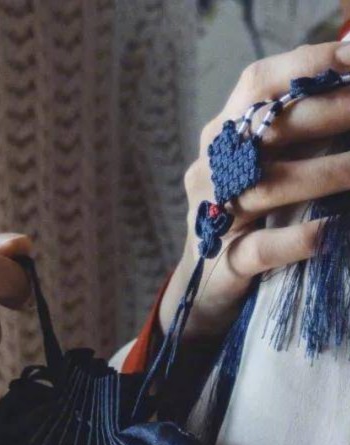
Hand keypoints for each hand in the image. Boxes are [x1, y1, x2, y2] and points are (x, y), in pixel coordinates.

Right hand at [161, 41, 349, 338]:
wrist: (202, 286)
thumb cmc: (247, 218)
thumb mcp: (261, 168)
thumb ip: (294, 135)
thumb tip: (348, 96)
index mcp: (221, 138)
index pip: (255, 85)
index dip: (304, 65)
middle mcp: (211, 171)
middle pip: (263, 130)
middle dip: (329, 112)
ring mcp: (213, 217)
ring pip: (265, 189)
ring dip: (325, 174)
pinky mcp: (222, 262)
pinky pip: (258, 249)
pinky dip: (295, 240)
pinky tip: (329, 233)